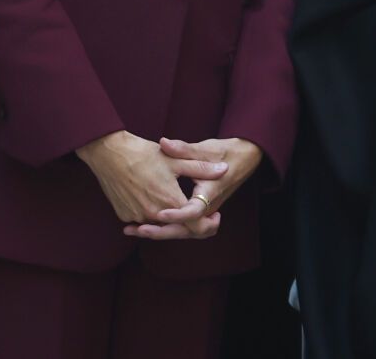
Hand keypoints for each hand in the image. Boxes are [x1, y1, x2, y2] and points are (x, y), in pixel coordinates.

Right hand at [76, 131, 223, 232]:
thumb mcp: (175, 159)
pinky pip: (142, 220)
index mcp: (170, 200)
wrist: (108, 152)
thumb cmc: (142, 153)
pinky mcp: (124, 215)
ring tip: (172, 199)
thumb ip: (202, 168)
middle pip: (178, 227)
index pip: (196, 225)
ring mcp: (137, 217)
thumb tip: (224, 169)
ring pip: (159, 224)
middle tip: (200, 211)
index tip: (215, 216)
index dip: (208, 224)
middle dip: (190, 221)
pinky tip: (151, 197)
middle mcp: (154, 214)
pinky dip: (149, 214)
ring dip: (168, 217)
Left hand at [127, 137, 263, 241]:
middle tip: (139, 229)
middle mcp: (208, 208)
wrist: (242, 160)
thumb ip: (183, 149)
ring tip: (132, 229)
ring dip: (159, 232)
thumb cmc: (224, 152)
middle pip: (185, 230)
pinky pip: (181, 226)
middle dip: (161, 231)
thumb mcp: (205, 148)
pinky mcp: (198, 213)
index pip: (194, 211)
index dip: (177, 214)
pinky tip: (141, 224)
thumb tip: (164, 143)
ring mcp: (203, 213)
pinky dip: (163, 227)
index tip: (160, 214)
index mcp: (210, 192)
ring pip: (182, 231)